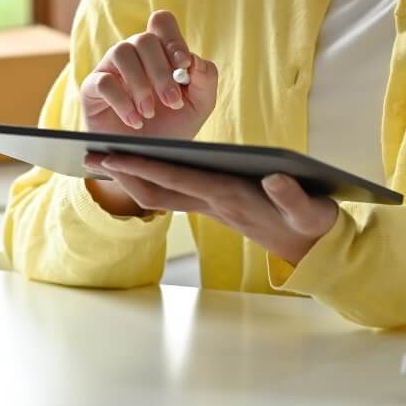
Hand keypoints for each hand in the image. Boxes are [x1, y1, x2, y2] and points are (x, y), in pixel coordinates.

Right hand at [79, 10, 217, 141]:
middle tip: (172, 101)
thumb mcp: (200, 104)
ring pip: (122, 51)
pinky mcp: (92, 89)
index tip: (184, 65)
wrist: (146, 158)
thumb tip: (194, 59)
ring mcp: (111, 68)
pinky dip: (122, 102)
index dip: (173, 39)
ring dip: (140, 84)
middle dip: (161, 71)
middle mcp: (134, 54)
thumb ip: (206, 78)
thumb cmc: (172, 126)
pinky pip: (103, 81)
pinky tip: (135, 121)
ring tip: (150, 113)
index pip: (162, 22)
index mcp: (160, 51)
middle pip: (145, 39)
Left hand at [87, 154, 339, 265]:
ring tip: (105, 160)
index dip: (145, 167)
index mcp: (231, 198)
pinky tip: (142, 167)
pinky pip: (177, 193)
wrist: (315, 250)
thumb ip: (292, 196)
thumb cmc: (311, 225)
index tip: (115, 155)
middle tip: (90, 156)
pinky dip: (154, 179)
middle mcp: (215, 203)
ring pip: (163, 193)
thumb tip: (275, 178)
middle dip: (123, 173)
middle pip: (158, 190)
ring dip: (132, 177)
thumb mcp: (310, 211)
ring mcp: (214, 206)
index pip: (180, 179)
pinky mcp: (219, 205)